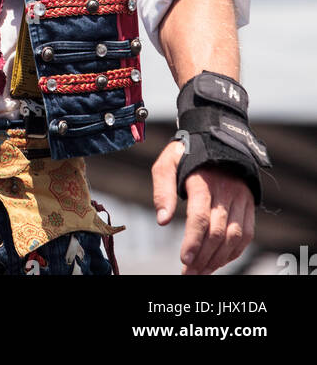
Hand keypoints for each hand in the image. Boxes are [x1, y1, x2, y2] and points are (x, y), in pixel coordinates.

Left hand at [152, 138, 254, 273]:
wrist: (215, 137)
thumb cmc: (186, 154)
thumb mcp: (167, 163)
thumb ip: (162, 190)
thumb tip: (162, 220)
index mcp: (202, 179)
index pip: (200, 215)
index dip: (193, 240)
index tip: (184, 259)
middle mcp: (225, 189)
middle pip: (217, 231)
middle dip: (203, 256)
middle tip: (189, 272)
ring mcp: (239, 197)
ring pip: (234, 236)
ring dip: (218, 259)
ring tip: (201, 270)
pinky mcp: (248, 204)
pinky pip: (246, 234)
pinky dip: (233, 252)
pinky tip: (218, 260)